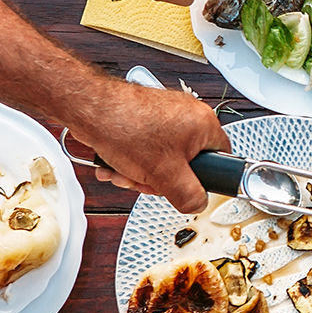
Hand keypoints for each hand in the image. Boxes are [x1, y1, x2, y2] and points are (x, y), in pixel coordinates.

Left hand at [70, 82, 230, 212]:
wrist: (90, 108)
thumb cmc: (125, 127)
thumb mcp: (164, 175)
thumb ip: (189, 196)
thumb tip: (197, 204)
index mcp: (204, 123)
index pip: (221, 159)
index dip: (201, 179)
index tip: (185, 186)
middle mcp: (188, 115)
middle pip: (186, 162)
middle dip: (160, 178)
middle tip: (147, 179)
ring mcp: (166, 114)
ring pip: (162, 156)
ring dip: (141, 171)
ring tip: (125, 170)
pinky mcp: (145, 115)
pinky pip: (146, 146)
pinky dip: (132, 158)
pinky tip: (117, 162)